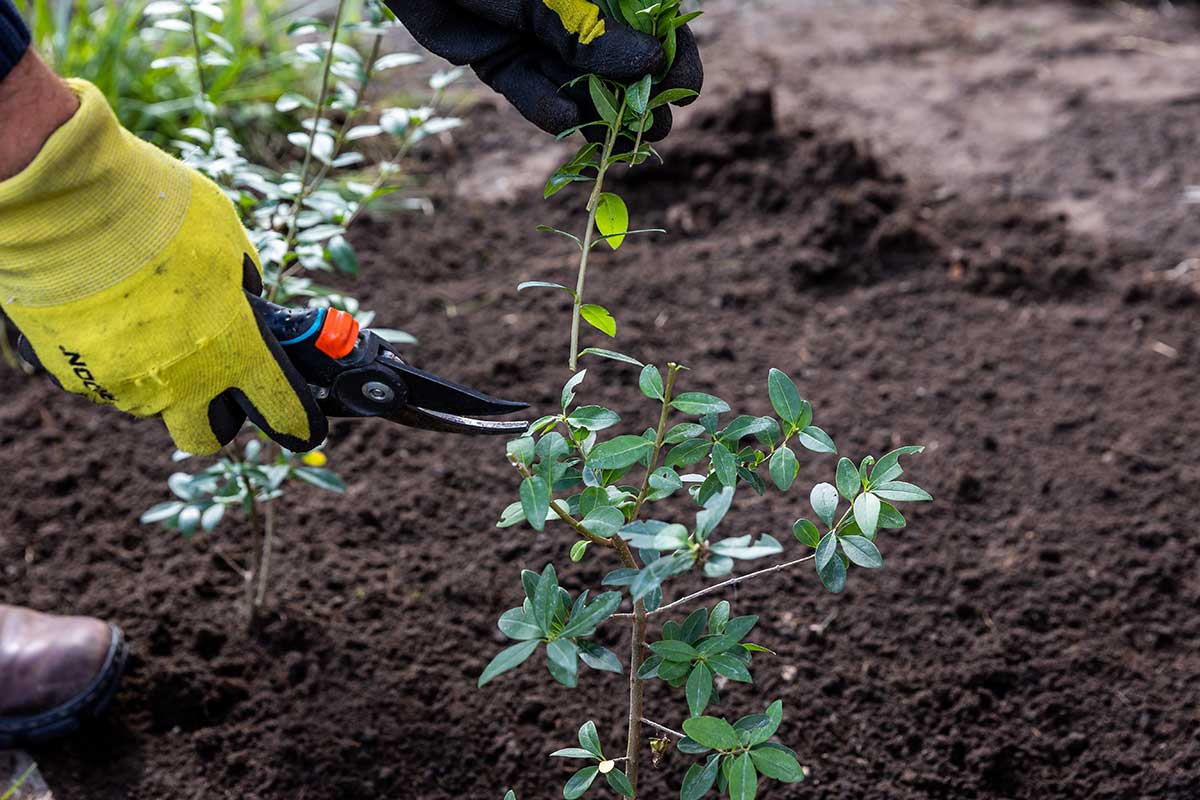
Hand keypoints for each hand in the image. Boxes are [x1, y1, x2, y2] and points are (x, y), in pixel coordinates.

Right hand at [0, 80, 326, 454]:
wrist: (64, 205)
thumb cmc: (155, 211)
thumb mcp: (227, 237)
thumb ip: (244, 280)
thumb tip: (244, 296)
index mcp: (234, 348)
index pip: (281, 409)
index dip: (295, 420)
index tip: (301, 425)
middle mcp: (182, 381)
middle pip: (204, 435)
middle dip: (213, 416)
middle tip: (211, 376)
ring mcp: (124, 384)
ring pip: (148, 399)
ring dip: (156, 371)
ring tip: (143, 313)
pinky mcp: (73, 375)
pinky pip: (101, 376)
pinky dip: (108, 353)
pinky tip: (104, 309)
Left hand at [388, 0, 702, 140]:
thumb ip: (589, 33)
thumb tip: (649, 64)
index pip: (653, 23)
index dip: (673, 59)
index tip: (683, 92)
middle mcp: (572, 14)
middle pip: (618, 64)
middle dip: (636, 100)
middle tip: (650, 132)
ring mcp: (537, 39)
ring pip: (576, 85)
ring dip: (597, 115)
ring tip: (616, 142)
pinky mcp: (501, 62)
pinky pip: (531, 93)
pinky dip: (547, 109)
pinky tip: (566, 119)